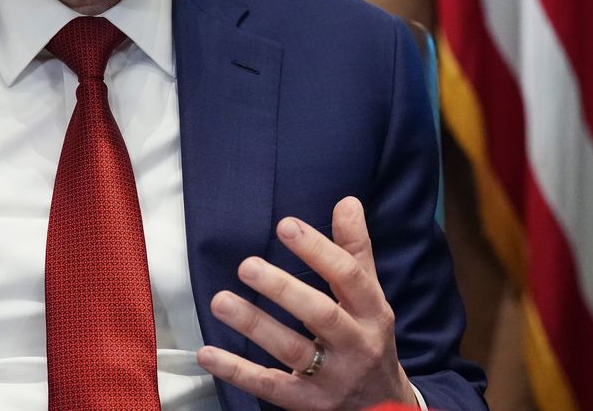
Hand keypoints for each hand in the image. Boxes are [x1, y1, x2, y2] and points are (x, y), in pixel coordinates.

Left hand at [199, 196, 417, 409]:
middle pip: (321, 315)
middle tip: (247, 265)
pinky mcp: (307, 403)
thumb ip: (355, 252)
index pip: (348, 276)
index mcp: (373, 312)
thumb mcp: (371, 298)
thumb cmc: (369, 339)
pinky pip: (269, 386)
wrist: (383, 406)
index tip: (286, 226)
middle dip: (283, 289)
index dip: (318, 250)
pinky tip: (209, 352)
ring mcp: (332, 378)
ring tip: (221, 301)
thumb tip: (347, 202)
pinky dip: (237, 370)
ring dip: (255, 325)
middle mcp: (356, 344)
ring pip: (291, 351)